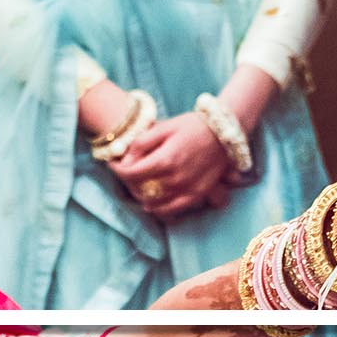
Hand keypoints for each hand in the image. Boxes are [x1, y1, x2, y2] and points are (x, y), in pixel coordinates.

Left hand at [111, 115, 233, 221]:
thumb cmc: (192, 126)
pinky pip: (173, 210)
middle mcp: (175, 179)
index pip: (131, 174)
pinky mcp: (197, 195)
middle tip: (125, 174)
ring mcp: (187, 190)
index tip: (113, 164)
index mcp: (165, 159)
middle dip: (128, 182)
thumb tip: (126, 159)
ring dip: (141, 196)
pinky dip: (160, 210)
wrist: (223, 132)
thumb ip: (142, 143)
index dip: (117, 170)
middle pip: (141, 190)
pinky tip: (152, 204)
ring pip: (155, 203)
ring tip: (137, 187)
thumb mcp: (164, 126)